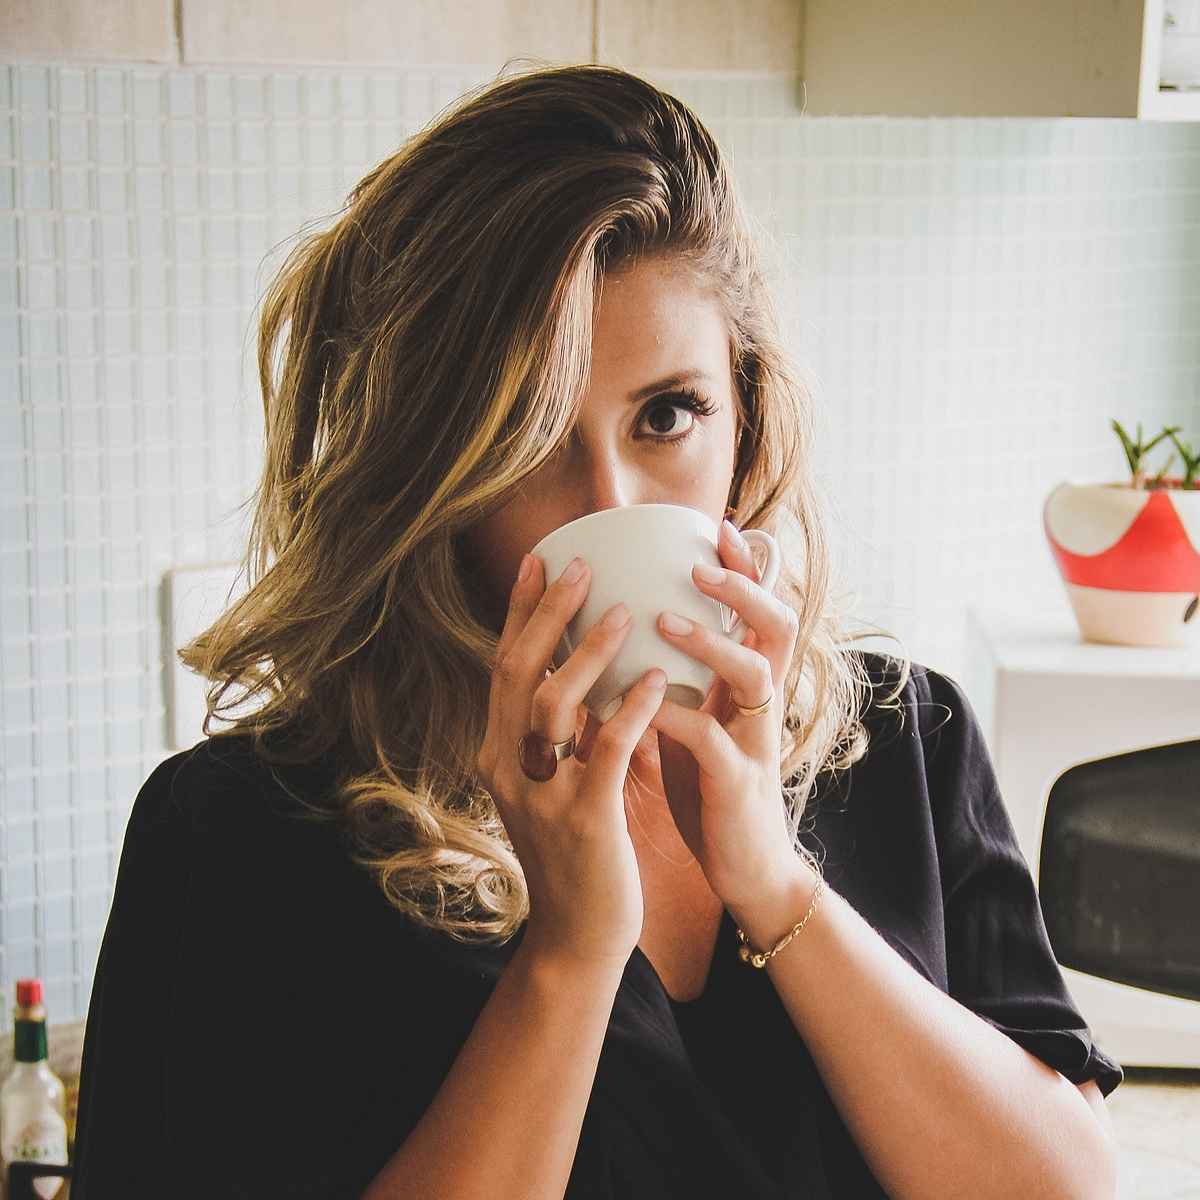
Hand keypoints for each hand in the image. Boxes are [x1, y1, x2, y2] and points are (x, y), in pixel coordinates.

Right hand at [475, 552, 666, 972]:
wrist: (578, 936)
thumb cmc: (577, 853)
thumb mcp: (556, 784)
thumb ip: (561, 733)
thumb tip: (584, 672)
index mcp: (499, 753)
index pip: (503, 667)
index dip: (519, 611)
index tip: (540, 560)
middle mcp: (507, 766)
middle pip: (517, 671)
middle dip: (546, 612)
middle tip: (579, 564)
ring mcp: (540, 794)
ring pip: (554, 703)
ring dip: (589, 651)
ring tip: (624, 610)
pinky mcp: (582, 819)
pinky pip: (605, 749)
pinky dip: (627, 707)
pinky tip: (653, 678)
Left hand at [648, 519, 802, 911]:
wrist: (744, 870)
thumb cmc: (711, 789)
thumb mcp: (702, 721)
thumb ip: (685, 678)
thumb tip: (640, 629)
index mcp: (749, 685)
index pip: (761, 611)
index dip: (747, 568)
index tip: (717, 527)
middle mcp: (761, 704)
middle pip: (778, 625)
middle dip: (744, 588)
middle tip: (701, 563)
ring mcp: (755, 741)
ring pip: (753, 673)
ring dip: (712, 641)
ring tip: (666, 619)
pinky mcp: (736, 783)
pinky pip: (712, 740)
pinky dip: (674, 716)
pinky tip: (639, 703)